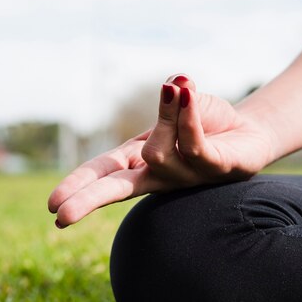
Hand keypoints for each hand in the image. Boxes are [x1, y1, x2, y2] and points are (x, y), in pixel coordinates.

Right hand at [47, 74, 274, 226]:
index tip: (53, 206)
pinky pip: (193, 145)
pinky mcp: (212, 171)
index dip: (79, 186)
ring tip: (178, 89)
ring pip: (158, 152)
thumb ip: (172, 101)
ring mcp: (183, 177)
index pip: (102, 174)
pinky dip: (185, 115)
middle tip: (61, 216)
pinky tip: (184, 92)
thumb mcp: (180, 105)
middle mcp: (157, 174)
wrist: (248, 132)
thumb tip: (175, 85)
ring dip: (165, 115)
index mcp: (138, 160)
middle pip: (118, 190)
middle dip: (89, 200)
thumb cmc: (205, 121)